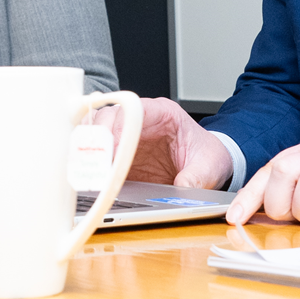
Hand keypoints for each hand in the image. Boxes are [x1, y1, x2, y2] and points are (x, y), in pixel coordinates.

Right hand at [95, 97, 232, 189]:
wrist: (207, 162)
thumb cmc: (207, 156)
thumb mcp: (209, 167)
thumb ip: (197, 177)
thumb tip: (183, 190)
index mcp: (164, 113)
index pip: (134, 109)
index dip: (119, 127)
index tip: (113, 149)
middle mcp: (141, 120)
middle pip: (108, 117)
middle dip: (98, 140)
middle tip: (96, 166)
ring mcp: (127, 135)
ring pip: (96, 131)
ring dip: (90, 151)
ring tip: (90, 173)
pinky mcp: (119, 153)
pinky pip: (97, 151)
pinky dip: (90, 162)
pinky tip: (90, 177)